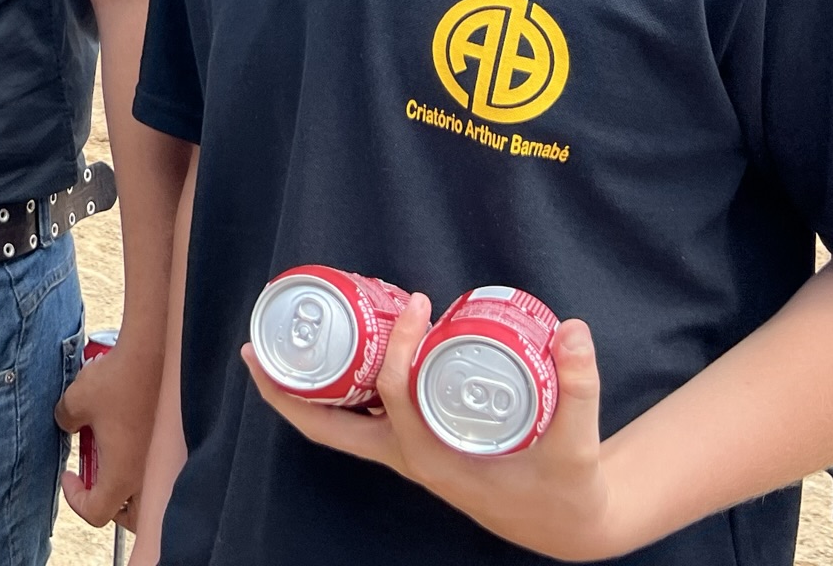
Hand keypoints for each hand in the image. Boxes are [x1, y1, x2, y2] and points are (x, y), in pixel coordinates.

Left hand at [56, 330, 160, 530]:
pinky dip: (137, 457)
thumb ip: (64, 420)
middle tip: (92, 475)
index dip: (74, 499)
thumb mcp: (75, 402)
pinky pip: (153, 465)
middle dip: (108, 500)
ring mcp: (162, 461)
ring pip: (145, 492)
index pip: (96, 513)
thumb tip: (67, 423)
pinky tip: (123, 427)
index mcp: (122, 476)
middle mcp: (147, 475)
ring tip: (106, 447)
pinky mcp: (170, 443)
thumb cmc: (117, 381)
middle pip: (129, 515)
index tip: (68, 474)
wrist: (153, 353)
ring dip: (123, 478)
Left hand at [243, 294, 624, 560]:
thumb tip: (573, 328)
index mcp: (433, 458)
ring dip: (301, 392)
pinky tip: (335, 358)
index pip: (394, 394)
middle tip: (253, 347)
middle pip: (325, 428)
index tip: (417, 306)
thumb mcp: (576, 445)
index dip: (396, 346)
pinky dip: (338, 392)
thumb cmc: (565, 489)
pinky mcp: (411, 447)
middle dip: (284, 392)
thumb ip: (579, 388)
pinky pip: (358, 420)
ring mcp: (403, 455)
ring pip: (334, 427)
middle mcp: (405, 458)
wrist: (567, 525)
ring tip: (271, 349)